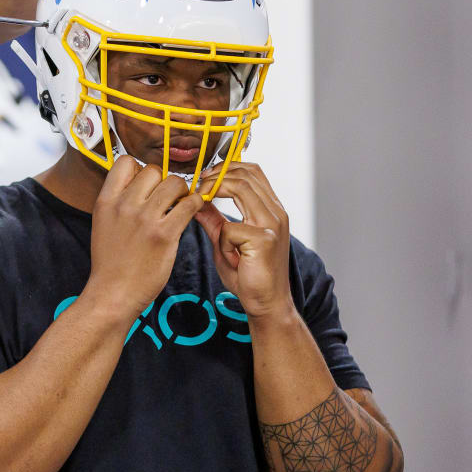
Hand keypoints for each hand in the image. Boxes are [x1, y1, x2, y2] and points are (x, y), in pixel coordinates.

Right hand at [83, 156, 204, 320]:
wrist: (113, 293)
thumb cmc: (111, 262)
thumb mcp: (102, 223)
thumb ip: (117, 200)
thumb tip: (138, 181)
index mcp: (106, 201)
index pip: (125, 161)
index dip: (140, 168)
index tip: (146, 184)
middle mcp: (124, 206)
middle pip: (153, 169)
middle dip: (163, 181)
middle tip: (167, 198)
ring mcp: (145, 219)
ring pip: (174, 182)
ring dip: (181, 191)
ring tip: (180, 205)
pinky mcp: (165, 235)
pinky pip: (189, 204)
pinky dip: (195, 204)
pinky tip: (190, 213)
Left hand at [194, 162, 295, 320]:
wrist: (266, 304)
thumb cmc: (248, 274)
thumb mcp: (226, 241)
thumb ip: (213, 220)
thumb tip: (195, 201)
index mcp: (271, 209)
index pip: (252, 171)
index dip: (226, 167)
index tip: (204, 177)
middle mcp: (276, 212)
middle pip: (245, 174)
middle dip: (216, 177)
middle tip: (197, 188)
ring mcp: (273, 224)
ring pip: (240, 188)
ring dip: (216, 195)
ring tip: (202, 206)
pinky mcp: (265, 240)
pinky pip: (231, 228)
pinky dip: (222, 240)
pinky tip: (229, 255)